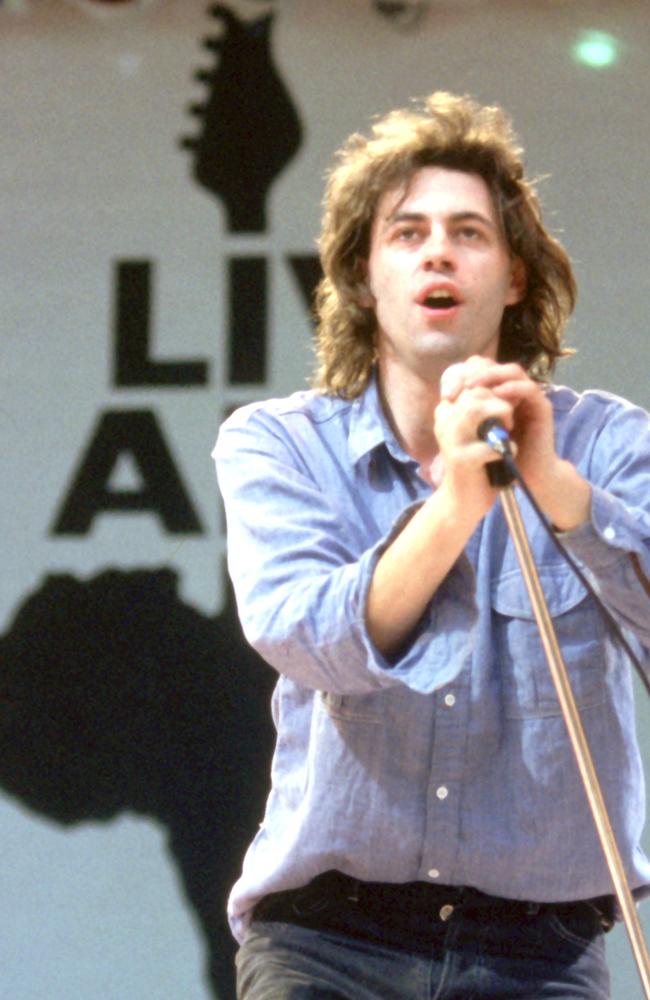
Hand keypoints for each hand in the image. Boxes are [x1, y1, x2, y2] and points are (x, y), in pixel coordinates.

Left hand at [439, 357, 590, 530]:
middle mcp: (513, 392)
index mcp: (497, 395)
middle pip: (495, 365)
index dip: (462, 376)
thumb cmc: (502, 456)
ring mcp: (529, 398)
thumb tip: (444, 402)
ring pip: (513, 371)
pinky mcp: (542, 408)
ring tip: (474, 386)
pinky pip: (530, 389)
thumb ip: (466, 415)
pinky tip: (498, 394)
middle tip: (460, 387)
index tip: (446, 395)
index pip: (480, 370)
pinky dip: (513, 388)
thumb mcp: (477, 433)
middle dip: (474, 372)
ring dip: (492, 375)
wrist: (529, 477)